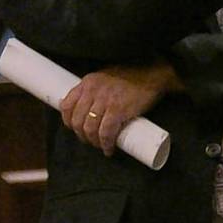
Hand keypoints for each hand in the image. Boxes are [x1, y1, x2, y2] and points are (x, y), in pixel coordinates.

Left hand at [60, 61, 177, 155]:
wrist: (155, 74)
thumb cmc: (133, 77)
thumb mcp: (107, 77)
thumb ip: (95, 90)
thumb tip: (86, 109)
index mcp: (88, 82)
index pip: (66, 106)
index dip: (68, 122)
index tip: (76, 129)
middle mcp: (93, 90)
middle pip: (77, 120)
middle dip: (82, 135)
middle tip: (91, 141)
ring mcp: (105, 100)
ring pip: (90, 128)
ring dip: (94, 142)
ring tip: (101, 145)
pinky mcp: (119, 109)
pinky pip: (106, 132)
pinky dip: (106, 143)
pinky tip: (109, 148)